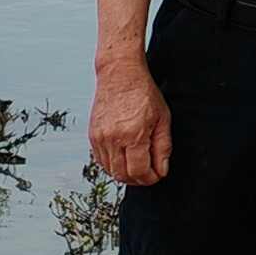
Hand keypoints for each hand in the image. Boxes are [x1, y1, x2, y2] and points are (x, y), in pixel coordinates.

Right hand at [90, 56, 170, 186]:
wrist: (120, 74)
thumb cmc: (143, 92)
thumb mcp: (163, 118)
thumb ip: (163, 147)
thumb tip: (161, 170)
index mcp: (133, 134)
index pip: (139, 171)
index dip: (150, 178)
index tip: (157, 175)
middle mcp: (113, 138)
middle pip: (123, 175)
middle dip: (138, 180)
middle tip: (149, 175)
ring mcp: (100, 138)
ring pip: (110, 170)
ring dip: (125, 174)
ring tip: (138, 168)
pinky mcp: (92, 135)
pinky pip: (101, 160)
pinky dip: (113, 165)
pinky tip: (124, 159)